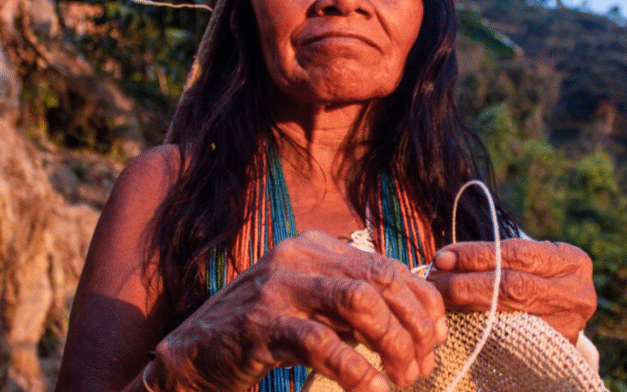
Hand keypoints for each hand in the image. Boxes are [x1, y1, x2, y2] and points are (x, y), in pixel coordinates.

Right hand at [149, 230, 446, 391]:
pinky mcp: (261, 324)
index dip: (423, 302)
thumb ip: (351, 306)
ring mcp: (278, 287)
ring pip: (360, 304)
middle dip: (414, 325)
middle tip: (422, 365)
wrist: (190, 357)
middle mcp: (298, 257)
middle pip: (381, 282)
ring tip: (403, 376)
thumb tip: (416, 324)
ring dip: (392, 343)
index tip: (436, 337)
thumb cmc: (258, 335)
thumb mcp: (309, 307)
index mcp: (314, 248)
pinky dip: (355, 369)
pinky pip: (322, 343)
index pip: (388, 266)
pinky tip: (370, 391)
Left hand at [427, 239, 595, 343]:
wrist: (562, 313)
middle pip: (513, 286)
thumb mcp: (530, 259)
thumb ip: (495, 255)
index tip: (443, 256)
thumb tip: (445, 259)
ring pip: (509, 314)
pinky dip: (479, 327)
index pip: (518, 253)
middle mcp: (577, 294)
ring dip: (467, 304)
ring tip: (440, 297)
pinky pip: (510, 339)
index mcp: (573, 261)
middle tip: (435, 280)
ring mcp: (569, 326)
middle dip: (466, 281)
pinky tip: (457, 318)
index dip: (476, 255)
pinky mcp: (556, 351)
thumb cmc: (537, 276)